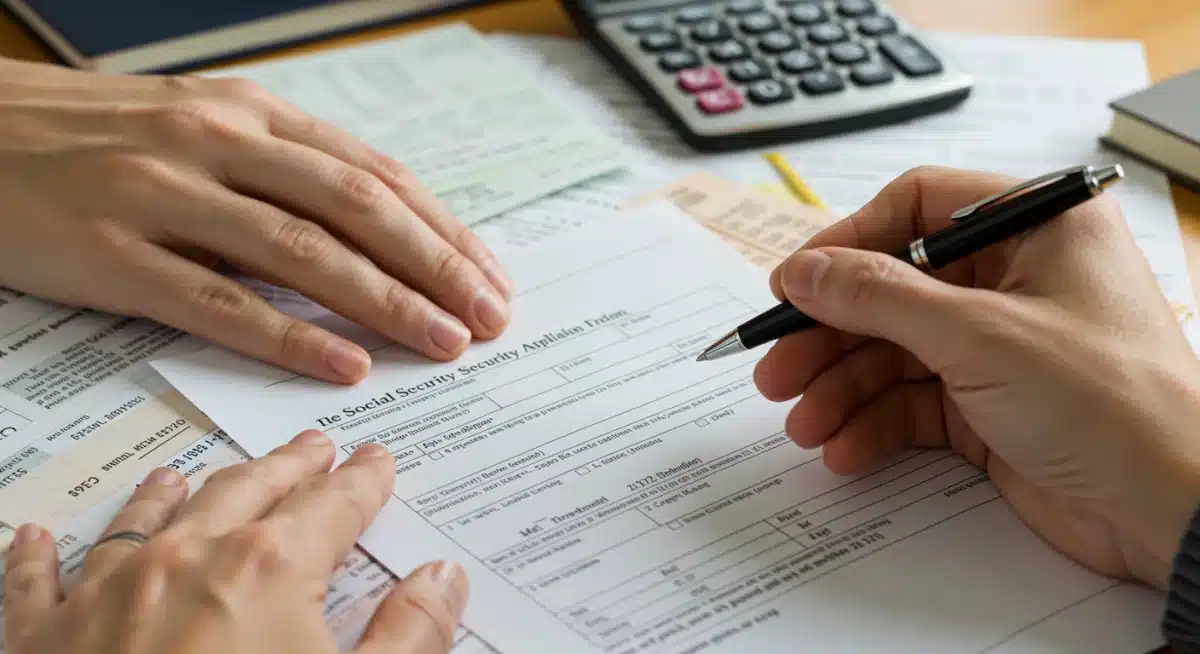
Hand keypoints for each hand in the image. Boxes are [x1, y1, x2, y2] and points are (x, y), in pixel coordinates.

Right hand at [0, 58, 512, 383]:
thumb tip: (374, 224)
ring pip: (302, 252)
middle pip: (357, 208)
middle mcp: (218, 143)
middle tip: (491, 317)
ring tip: (444, 343)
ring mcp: (165, 196)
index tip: (490, 276)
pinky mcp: (114, 255)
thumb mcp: (199, 124)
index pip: (374, 173)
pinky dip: (289, 337)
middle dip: (436, 266)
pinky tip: (343, 366)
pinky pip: (218, 302)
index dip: (441, 228)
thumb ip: (281, 167)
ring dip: (385, 302)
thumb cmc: (91, 137)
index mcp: (249, 113)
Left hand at [3, 431, 466, 653]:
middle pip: (247, 491)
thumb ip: (409, 634)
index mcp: (269, 568)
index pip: (334, 504)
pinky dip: (37, 558)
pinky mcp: (43, 641)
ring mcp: (107, 595)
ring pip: (145, 519)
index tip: (376, 460)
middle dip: (285, 468)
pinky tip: (34, 538)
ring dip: (174, 493)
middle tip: (308, 448)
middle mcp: (186, 560)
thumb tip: (442, 578)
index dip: (362, 480)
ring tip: (187, 475)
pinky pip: (35, 584)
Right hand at [753, 166, 1199, 588]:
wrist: (1172, 511)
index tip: (791, 285)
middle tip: (776, 370)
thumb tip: (804, 271)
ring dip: (843, 387)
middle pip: (893, 289)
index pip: (916, 209)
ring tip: (802, 423)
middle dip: (831, 334)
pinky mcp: (990, 406)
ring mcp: (1000, 346)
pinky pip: (912, 403)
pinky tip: (844, 448)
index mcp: (1034, 227)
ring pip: (895, 351)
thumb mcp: (979, 335)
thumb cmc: (1110, 402)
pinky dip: (874, 424)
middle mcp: (1015, 278)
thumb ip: (880, 297)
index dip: (847, 243)